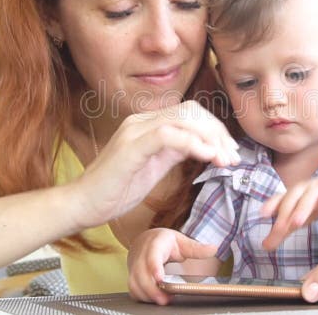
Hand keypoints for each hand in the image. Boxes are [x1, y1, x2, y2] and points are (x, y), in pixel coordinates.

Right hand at [69, 100, 240, 228]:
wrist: (83, 204)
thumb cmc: (116, 189)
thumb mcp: (154, 166)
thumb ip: (174, 151)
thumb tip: (201, 145)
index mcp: (146, 124)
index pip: (190, 113)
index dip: (215, 128)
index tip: (230, 150)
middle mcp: (141, 121)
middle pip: (191, 113)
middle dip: (218, 133)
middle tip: (234, 156)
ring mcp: (135, 131)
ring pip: (184, 120)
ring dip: (211, 139)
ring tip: (226, 160)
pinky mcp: (131, 147)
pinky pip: (169, 136)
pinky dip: (194, 144)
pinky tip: (208, 158)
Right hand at [127, 228, 216, 304]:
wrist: (146, 240)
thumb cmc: (165, 241)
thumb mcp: (181, 241)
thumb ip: (196, 248)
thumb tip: (214, 249)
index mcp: (155, 244)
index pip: (152, 255)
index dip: (154, 268)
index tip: (160, 278)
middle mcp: (141, 254)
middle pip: (141, 273)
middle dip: (152, 289)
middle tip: (166, 299)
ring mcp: (134, 265)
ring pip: (134, 282)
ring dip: (147, 294)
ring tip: (163, 300)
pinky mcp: (131, 274)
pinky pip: (132, 288)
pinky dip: (142, 296)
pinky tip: (154, 299)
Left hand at [260, 174, 317, 249]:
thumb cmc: (314, 204)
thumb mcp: (299, 217)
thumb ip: (282, 231)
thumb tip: (264, 247)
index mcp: (293, 195)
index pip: (280, 199)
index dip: (271, 205)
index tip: (262, 214)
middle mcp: (305, 190)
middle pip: (292, 198)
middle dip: (285, 212)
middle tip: (279, 229)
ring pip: (310, 196)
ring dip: (303, 208)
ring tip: (297, 223)